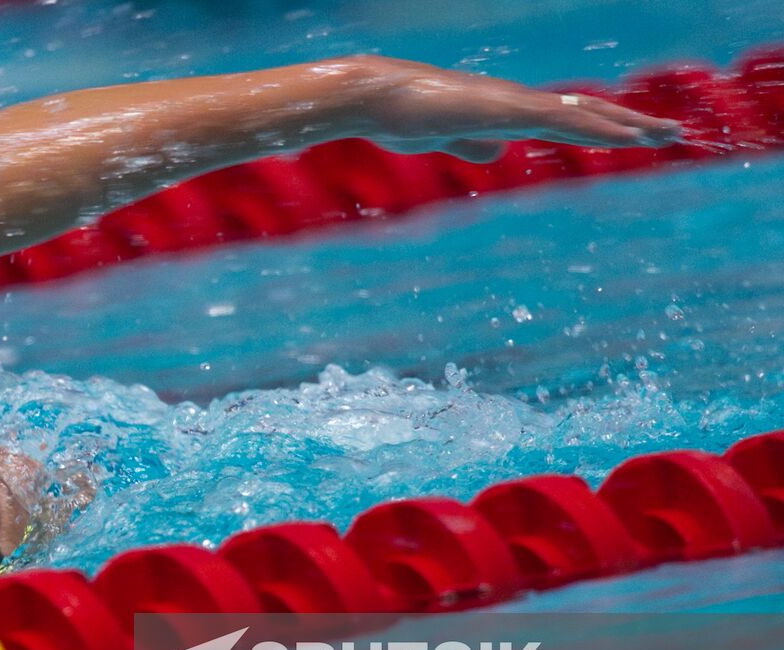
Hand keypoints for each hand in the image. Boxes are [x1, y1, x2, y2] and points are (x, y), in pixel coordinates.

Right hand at [354, 56, 680, 162]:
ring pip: (583, 113)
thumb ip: (472, 143)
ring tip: (665, 135)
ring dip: (627, 125)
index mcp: (504, 111)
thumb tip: (498, 153)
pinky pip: (561, 119)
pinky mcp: (506, 110)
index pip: (563, 118)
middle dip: (629, 122)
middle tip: (671, 133)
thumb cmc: (401, 115)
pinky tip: (625, 136)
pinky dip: (597, 127)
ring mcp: (513, 103)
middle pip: (585, 110)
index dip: (600, 126)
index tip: (633, 136)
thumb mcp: (445, 138)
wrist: (377, 98)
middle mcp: (517, 102)